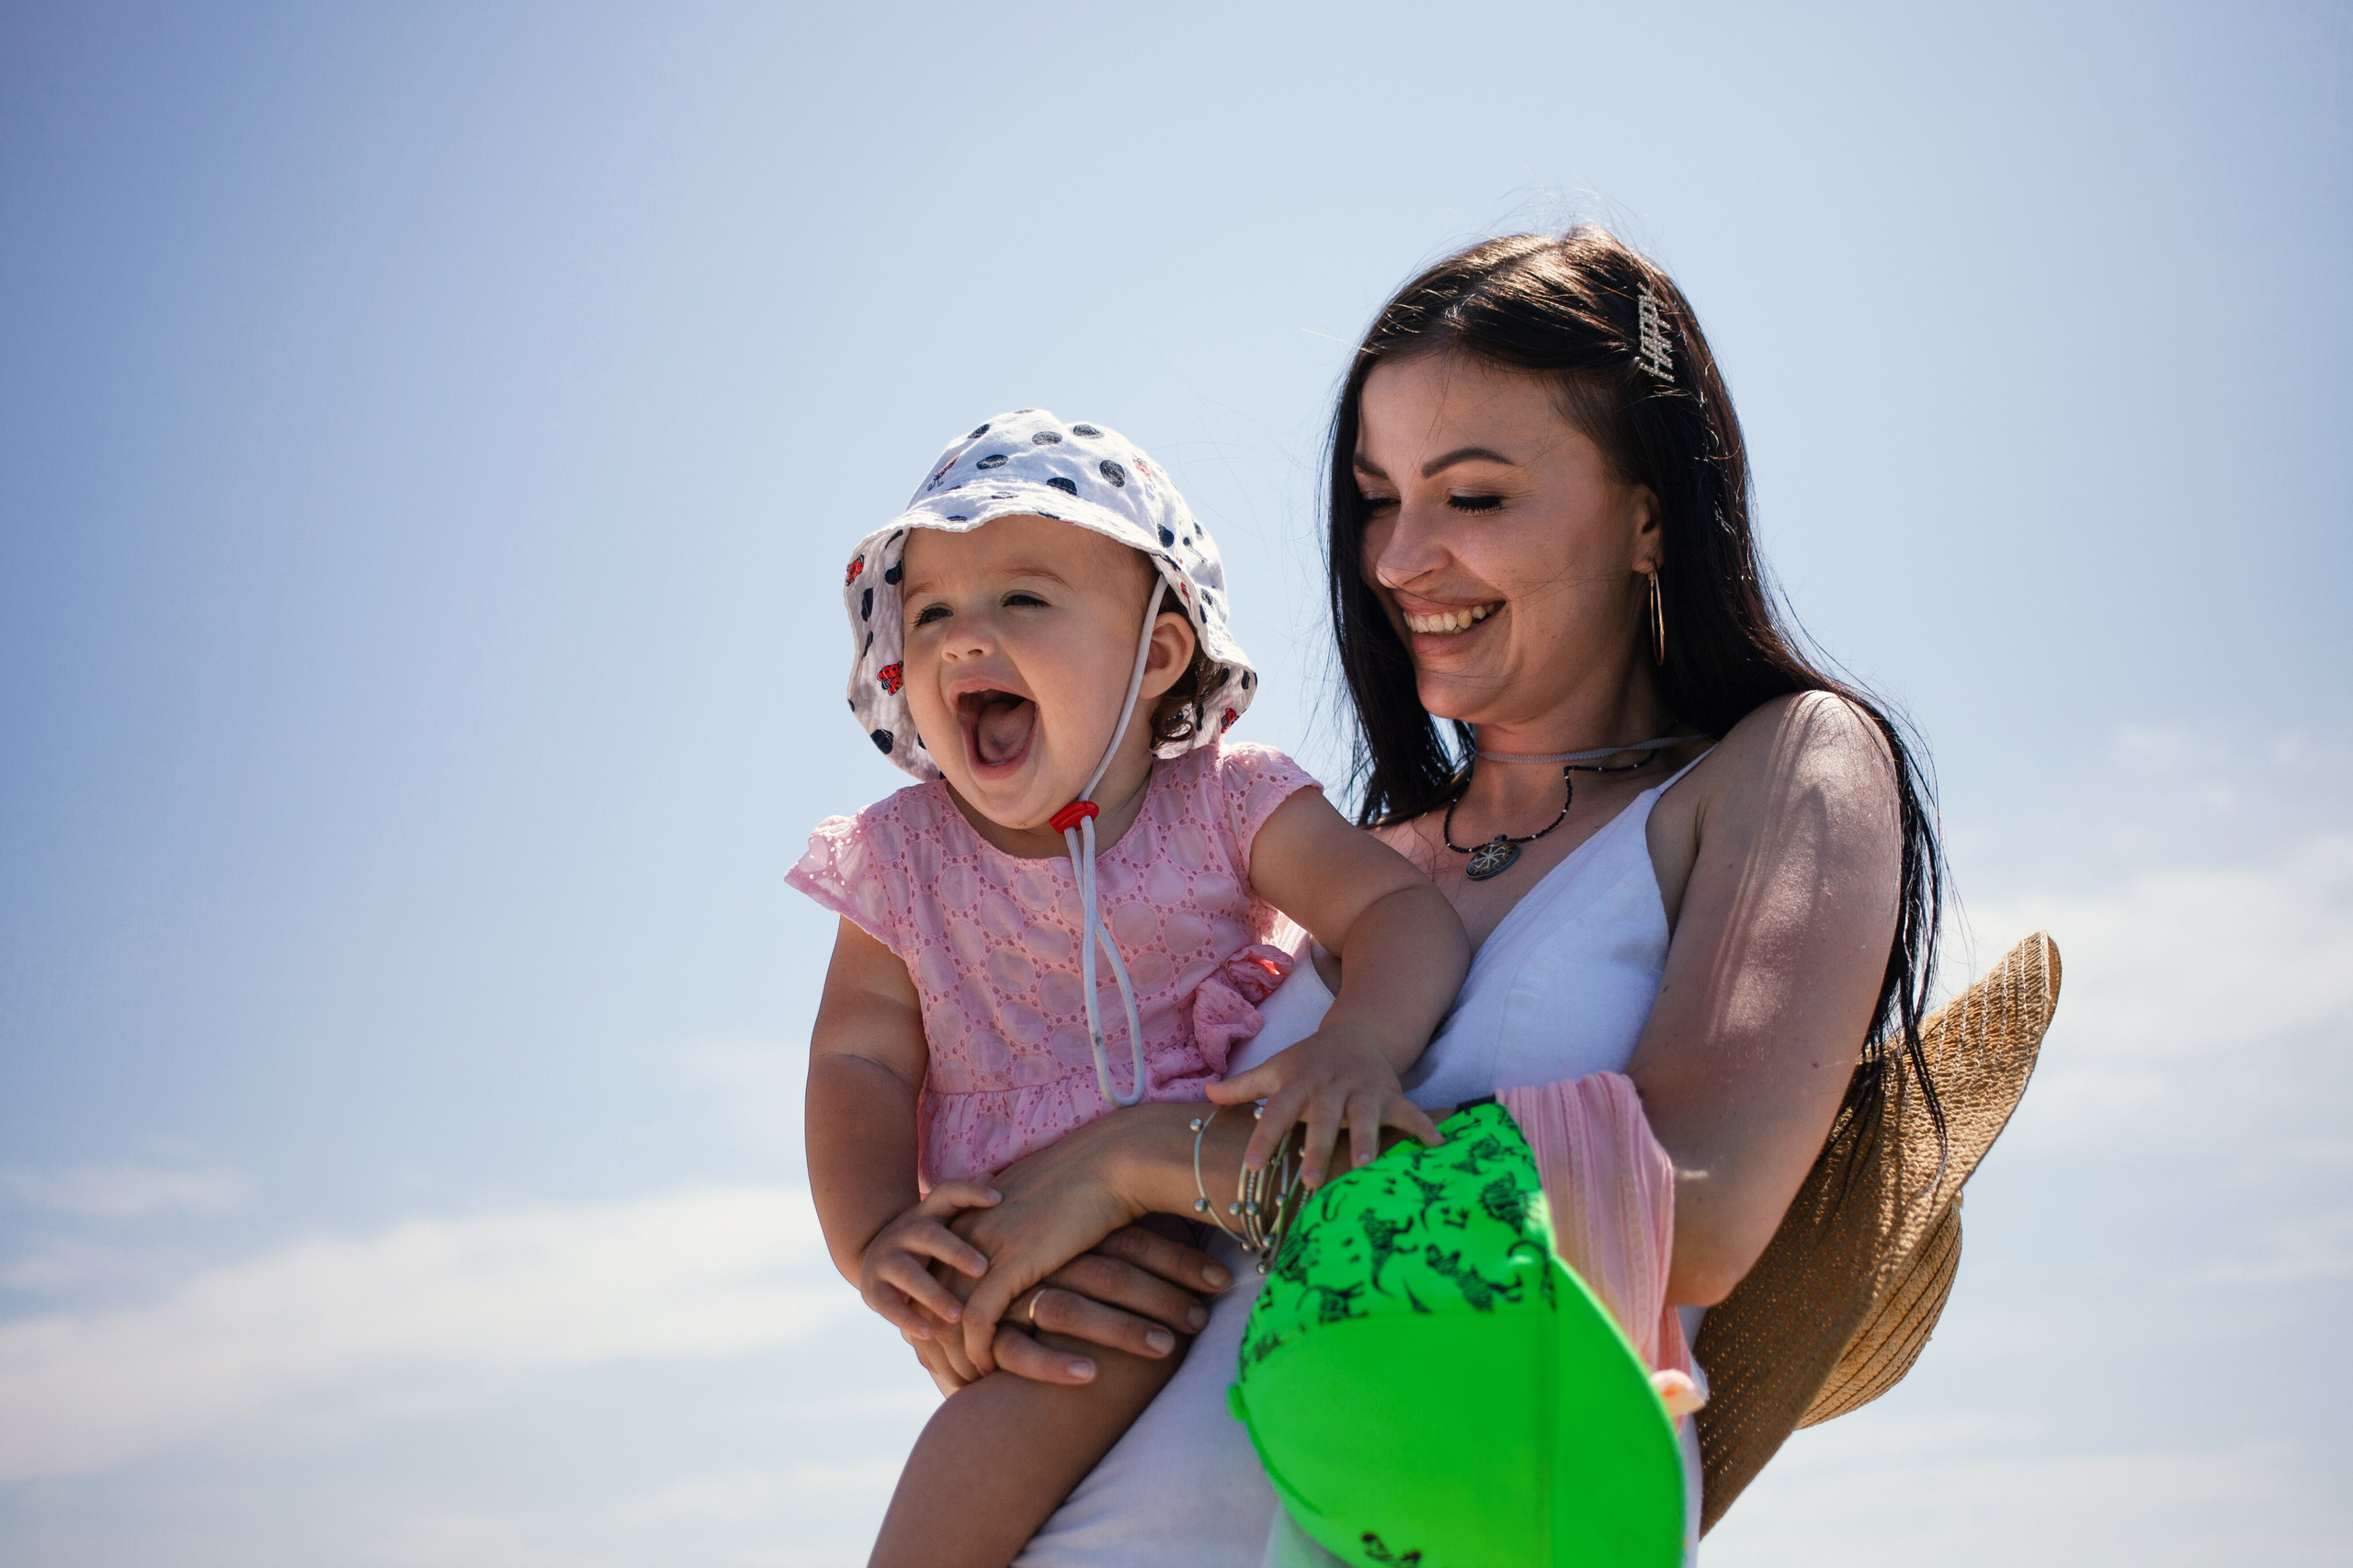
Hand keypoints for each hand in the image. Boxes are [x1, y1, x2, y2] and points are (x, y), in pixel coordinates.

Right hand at [855, 1180, 999, 1340]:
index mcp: (928, 1213)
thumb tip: (997, 1175)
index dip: (971, 1192)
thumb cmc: (929, 1242)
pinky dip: (908, 1320)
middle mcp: (905, 1232)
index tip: (998, 1198)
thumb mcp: (945, 1221)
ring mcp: (886, 1261)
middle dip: (956, 1251)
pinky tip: (929, 1334)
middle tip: (983, 1268)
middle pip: (929, 1236)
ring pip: (908, 1274)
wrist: (875, 1259)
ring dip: (934, 1294)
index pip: (948, 1193)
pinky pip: (889, 1305)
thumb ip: (967, 1205)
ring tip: (958, 1313)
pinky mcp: (873, 1290)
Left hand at [934, 1107, 1226, 1372]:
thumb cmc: (1091, 1180)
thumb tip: (1029, 1241)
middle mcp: (969, 1229)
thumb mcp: (1039, 1200)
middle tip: (946, 1373)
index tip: (947, 1341)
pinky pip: (978, 1319)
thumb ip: (1020, 1222)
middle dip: (936, 1339)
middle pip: (932, 1296)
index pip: (934, 1271)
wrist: (1114, 1161)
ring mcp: (986, 1245)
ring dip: (954, 1354)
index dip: (937, 1308)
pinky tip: (989, 1371)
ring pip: (948, 1313)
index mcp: (972, 1213)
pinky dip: (978, 1351)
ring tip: (966, 1383)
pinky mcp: (1011, 1263)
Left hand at [1206, 1029, 1443, 1186]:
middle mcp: (1330, 1087)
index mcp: (1298, 1084)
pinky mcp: (1391, 1094)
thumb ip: (1241, 1087)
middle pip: (1321, 1118)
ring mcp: (1363, 1091)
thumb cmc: (1308, 1062)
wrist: (1357, 1035)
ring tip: (1364, 1166)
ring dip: (1366, 1139)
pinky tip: (1437, 1147)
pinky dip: (1424, 1127)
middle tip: (1309, 1181)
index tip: (1251, 1165)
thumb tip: (1204, 1095)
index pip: (1275, 1111)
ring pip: (1365, 1115)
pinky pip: (1409, 1112)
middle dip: (1316, 1147)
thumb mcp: (1275, 1069)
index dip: (1263, 1137)